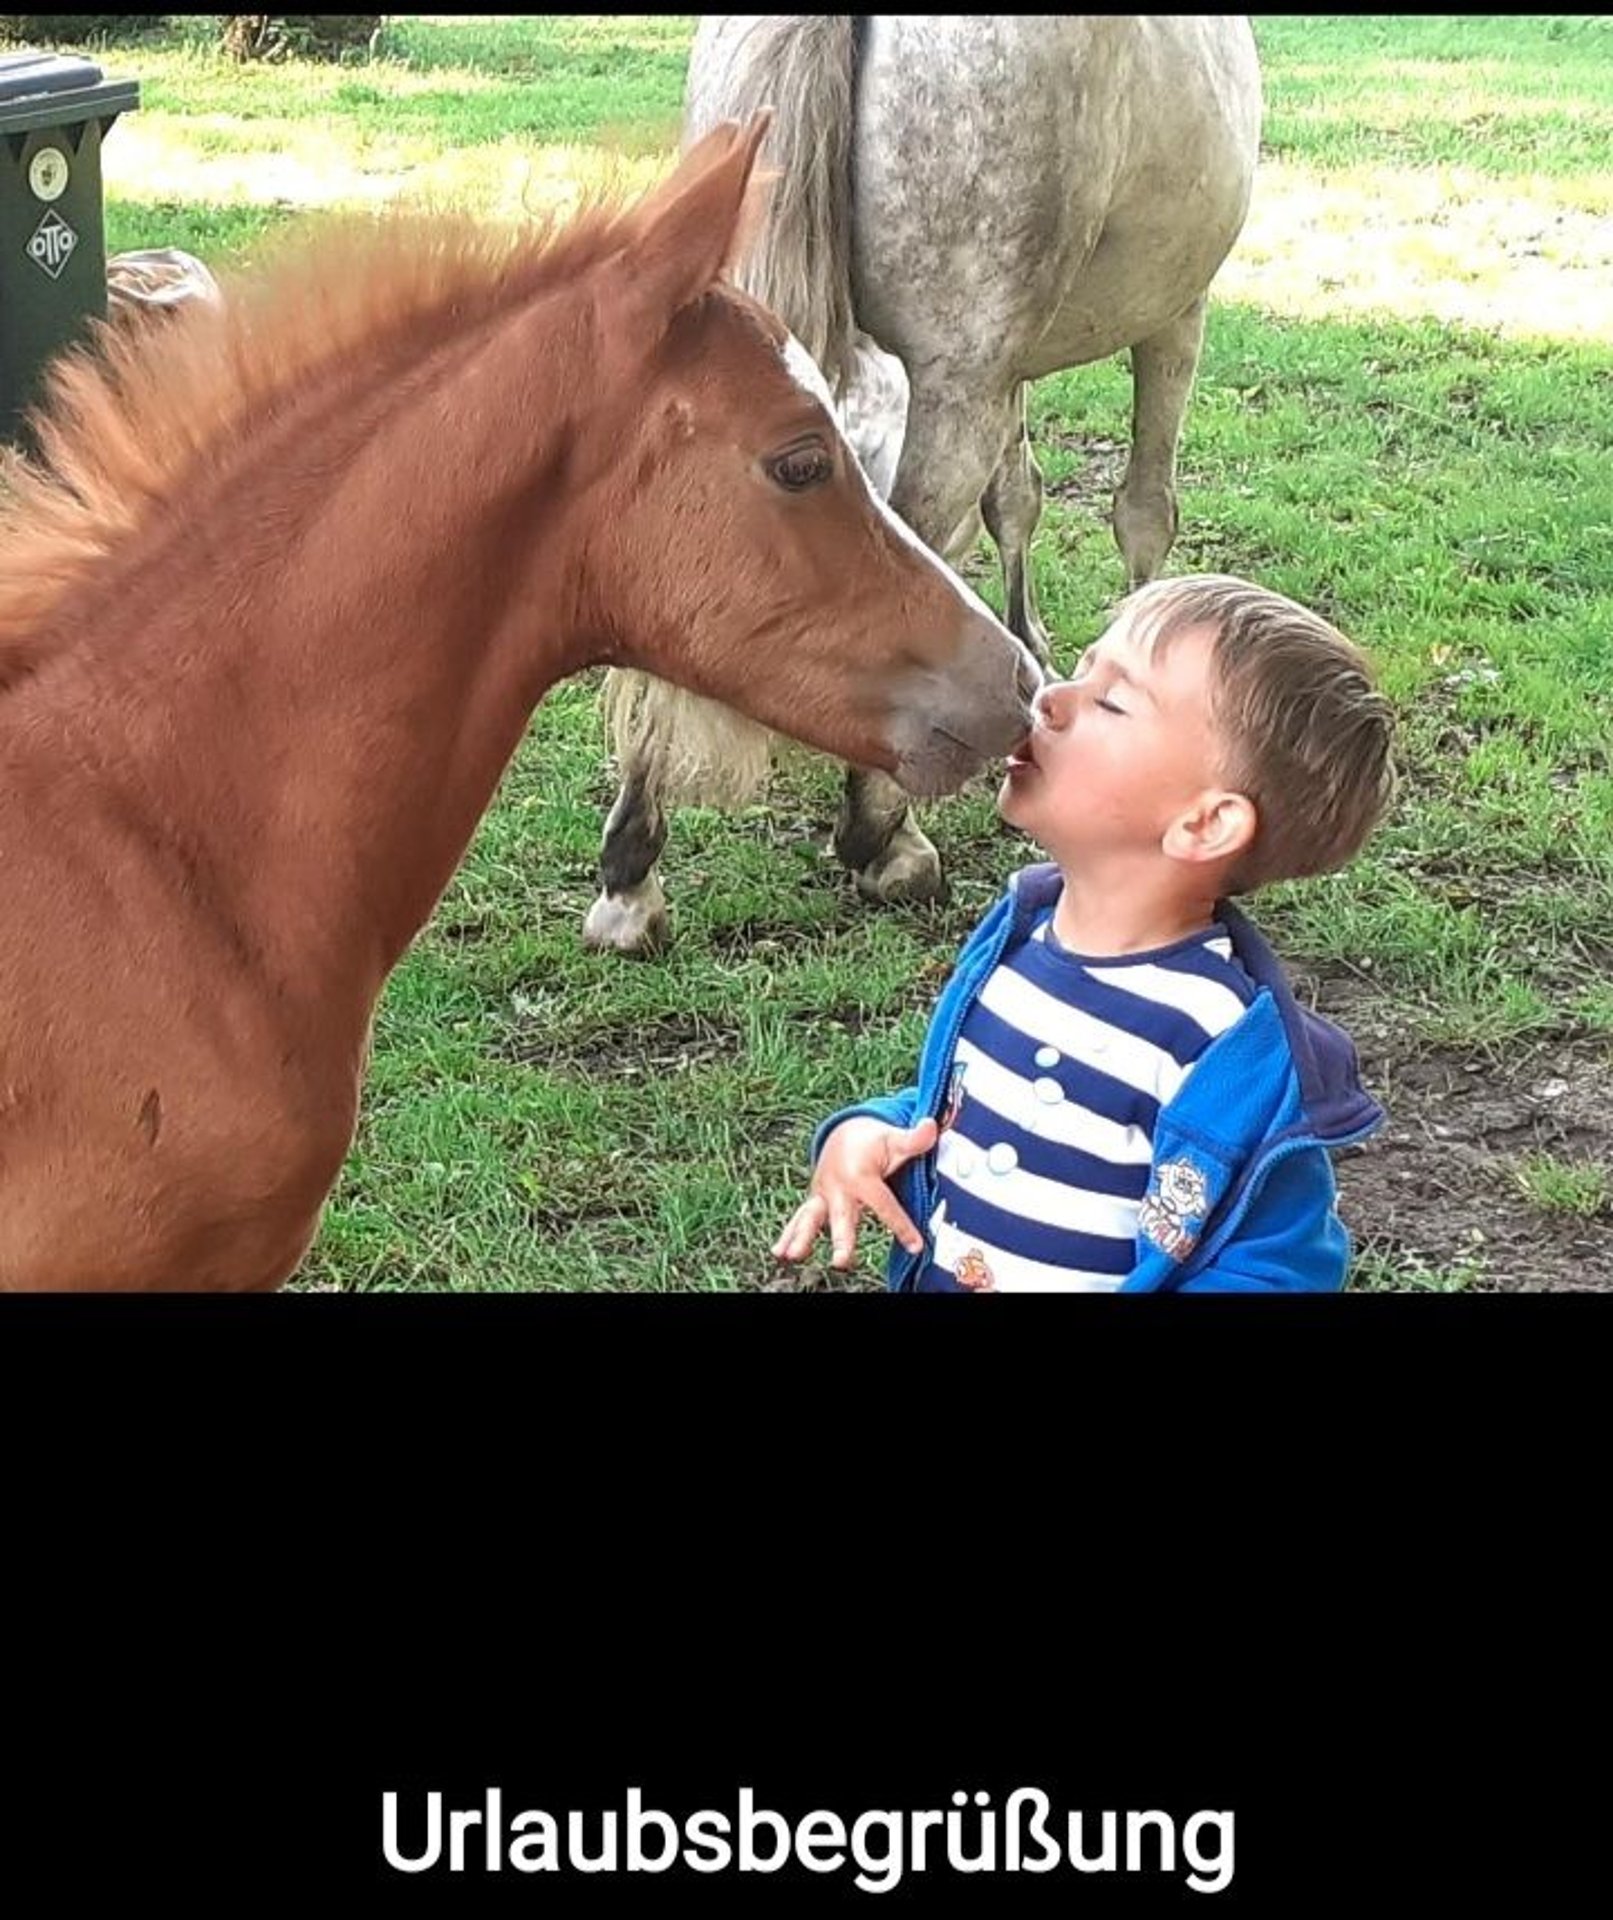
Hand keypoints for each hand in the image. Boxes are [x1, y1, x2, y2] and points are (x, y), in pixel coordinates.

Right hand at [772, 1115, 938, 1270]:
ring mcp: (824, 1195)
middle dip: (841, 1239)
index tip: (915, 1245)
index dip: (901, 1225)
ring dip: (802, 1237)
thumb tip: (931, 1126)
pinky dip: (788, 1234)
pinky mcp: (816, 1201)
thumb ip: (914, 1139)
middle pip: (842, 1216)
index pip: (885, 1205)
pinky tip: (779, 1252)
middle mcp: (840, 1187)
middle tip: (842, 1261)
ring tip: (792, 1256)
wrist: (845, 1133)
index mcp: (862, 1176)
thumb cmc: (875, 1142)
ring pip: (812, 1218)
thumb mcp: (895, 1140)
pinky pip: (800, 1219)